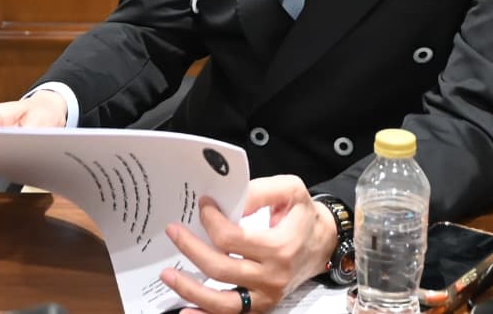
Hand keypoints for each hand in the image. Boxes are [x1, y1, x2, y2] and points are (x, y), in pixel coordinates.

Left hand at [159, 175, 336, 312]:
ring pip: (223, 302)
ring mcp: (266, 296)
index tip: (203, 205)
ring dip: (191, 290)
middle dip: (191, 249)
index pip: (231, 238)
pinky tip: (186, 310)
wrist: (324, 242)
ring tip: (169, 274)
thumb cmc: (305, 216)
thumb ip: (260, 191)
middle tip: (173, 231)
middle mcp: (271, 276)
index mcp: (279, 247)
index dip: (211, 220)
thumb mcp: (291, 191)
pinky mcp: (261, 306)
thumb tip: (230, 199)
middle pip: (221, 268)